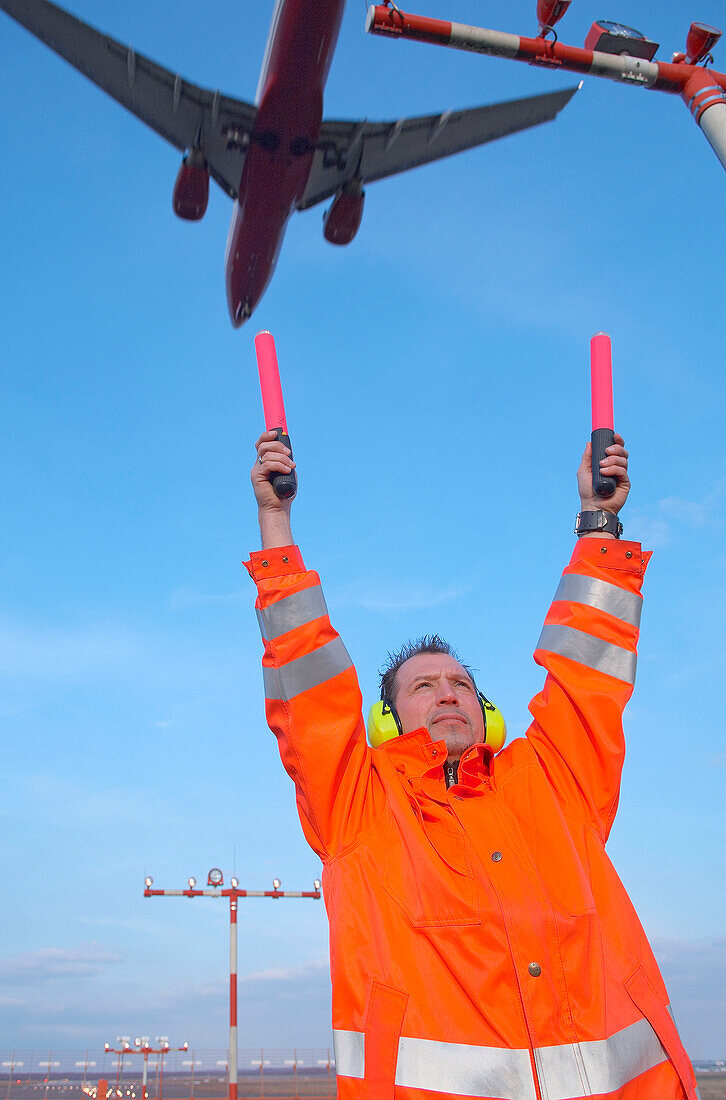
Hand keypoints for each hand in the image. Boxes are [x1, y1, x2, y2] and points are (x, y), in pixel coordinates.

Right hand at [251, 430, 295, 547]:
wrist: (278, 509)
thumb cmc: (284, 493)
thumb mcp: (288, 473)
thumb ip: (286, 462)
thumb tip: (289, 451)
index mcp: (264, 462)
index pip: (261, 443)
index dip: (267, 435)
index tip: (277, 433)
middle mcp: (258, 464)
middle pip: (263, 445)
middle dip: (278, 445)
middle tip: (289, 453)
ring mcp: (256, 470)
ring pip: (267, 453)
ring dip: (282, 458)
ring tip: (291, 467)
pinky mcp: (257, 477)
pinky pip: (267, 464)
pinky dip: (279, 465)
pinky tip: (287, 470)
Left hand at [576, 433, 629, 514]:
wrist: (593, 506)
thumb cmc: (587, 490)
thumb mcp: (583, 471)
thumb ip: (587, 457)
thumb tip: (589, 443)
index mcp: (608, 463)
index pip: (616, 449)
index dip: (618, 441)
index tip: (615, 435)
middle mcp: (616, 467)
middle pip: (623, 452)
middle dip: (616, 448)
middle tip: (607, 451)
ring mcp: (621, 475)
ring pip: (623, 460)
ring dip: (613, 460)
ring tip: (602, 467)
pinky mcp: (625, 482)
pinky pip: (623, 471)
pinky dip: (614, 469)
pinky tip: (605, 472)